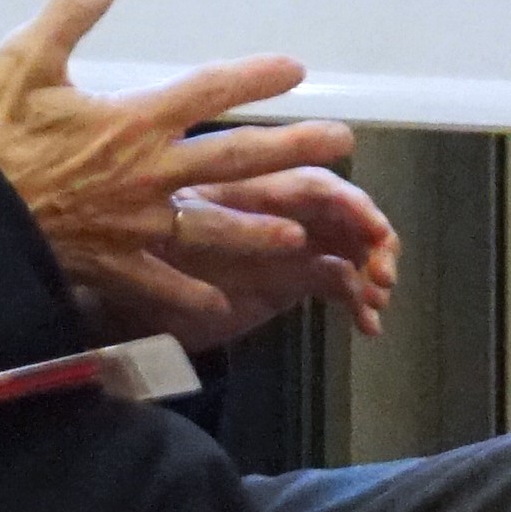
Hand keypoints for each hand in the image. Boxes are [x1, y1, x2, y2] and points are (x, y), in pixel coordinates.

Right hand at [0, 0, 359, 325]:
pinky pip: (165, 283)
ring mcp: (138, 224)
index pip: (209, 91)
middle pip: (236, 158)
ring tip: (302, 230)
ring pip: (216, 227)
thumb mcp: (25, 60)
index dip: (255, 77)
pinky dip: (193, 294)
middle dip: (293, 149)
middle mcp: (149, 173)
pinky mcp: (118, 263)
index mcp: (133, 120)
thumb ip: (71, 11)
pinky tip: (226, 303)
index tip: (297, 70)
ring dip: (262, 228)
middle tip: (342, 143)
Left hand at [132, 166, 402, 353]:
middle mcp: (274, 212)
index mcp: (245, 193)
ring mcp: (286, 243)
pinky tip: (368, 324)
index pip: (306, 186)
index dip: (346, 202)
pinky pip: (337, 281)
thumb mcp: (157, 249)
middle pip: (337, 212)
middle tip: (385, 271)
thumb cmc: (134, 269)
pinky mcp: (291, 278)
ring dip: (370, 267)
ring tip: (378, 299)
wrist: (125, 310)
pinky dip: (357, 299)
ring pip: (345, 245)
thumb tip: (249, 216)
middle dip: (370, 235)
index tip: (373, 228)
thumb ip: (200, 230)